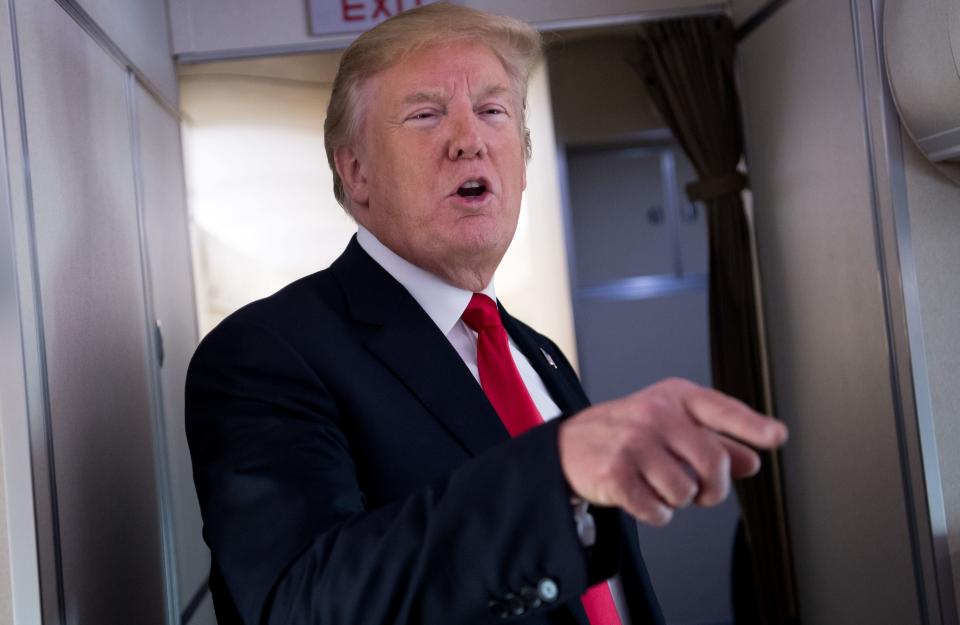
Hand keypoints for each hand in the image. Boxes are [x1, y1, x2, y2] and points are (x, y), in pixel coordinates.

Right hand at [557, 378, 786, 526]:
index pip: (721, 409)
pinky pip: (658, 510)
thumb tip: (751, 461)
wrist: (568, 447)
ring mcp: (634, 442)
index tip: (776, 436)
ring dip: (677, 500)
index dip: (751, 426)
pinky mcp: (616, 473)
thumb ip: (713, 441)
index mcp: (673, 397)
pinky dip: (655, 513)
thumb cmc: (625, 434)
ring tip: (657, 484)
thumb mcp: (669, 426)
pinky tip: (641, 496)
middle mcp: (655, 414)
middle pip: (713, 463)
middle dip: (713, 489)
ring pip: (686, 492)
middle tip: (702, 492)